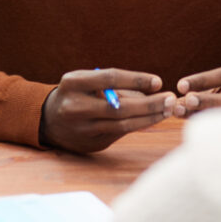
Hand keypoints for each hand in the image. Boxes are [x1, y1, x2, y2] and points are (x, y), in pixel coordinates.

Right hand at [40, 68, 175, 153]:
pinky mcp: (90, 143)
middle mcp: (74, 106)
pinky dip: (139, 126)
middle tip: (171, 98)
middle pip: (119, 106)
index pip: (110, 78)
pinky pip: (120, 134)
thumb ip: (114, 84)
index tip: (158, 81)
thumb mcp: (86, 81)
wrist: (49, 120)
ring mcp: (81, 128)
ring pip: (122, 124)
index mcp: (72, 83)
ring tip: (167, 110)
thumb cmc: (76, 94)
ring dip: (149, 117)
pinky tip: (153, 119)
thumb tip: (154, 89)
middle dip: (149, 103)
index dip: (136, 79)